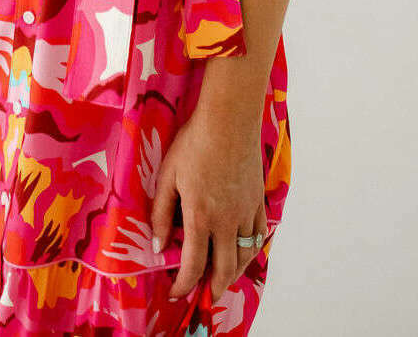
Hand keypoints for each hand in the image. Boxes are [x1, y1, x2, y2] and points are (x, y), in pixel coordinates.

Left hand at [149, 112, 267, 303]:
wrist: (228, 121)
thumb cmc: (194, 144)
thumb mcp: (168, 176)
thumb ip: (162, 213)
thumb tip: (158, 244)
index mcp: (200, 217)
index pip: (193, 265)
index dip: (183, 285)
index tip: (175, 293)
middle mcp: (226, 221)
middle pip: (223, 269)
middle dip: (212, 288)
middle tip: (203, 296)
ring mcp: (246, 212)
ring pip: (244, 256)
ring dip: (233, 274)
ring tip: (223, 280)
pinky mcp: (258, 201)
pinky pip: (259, 236)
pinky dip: (251, 251)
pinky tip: (243, 252)